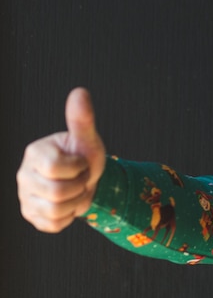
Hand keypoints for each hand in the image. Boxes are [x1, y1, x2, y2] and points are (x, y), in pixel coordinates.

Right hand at [16, 88, 105, 232]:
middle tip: (81, 178)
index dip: (78, 168)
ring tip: (76, 190)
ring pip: (56, 211)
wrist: (85, 178)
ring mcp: (25, 198)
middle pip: (57, 192)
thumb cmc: (83, 155)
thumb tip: (80, 92)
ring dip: (77, 202)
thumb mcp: (86, 139)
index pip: (56, 168)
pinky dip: (70, 216)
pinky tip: (70, 203)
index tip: (81, 163)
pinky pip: (55, 225)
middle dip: (80, 186)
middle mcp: (24, 176)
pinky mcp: (32, 216)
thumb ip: (82, 119)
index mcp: (34, 153)